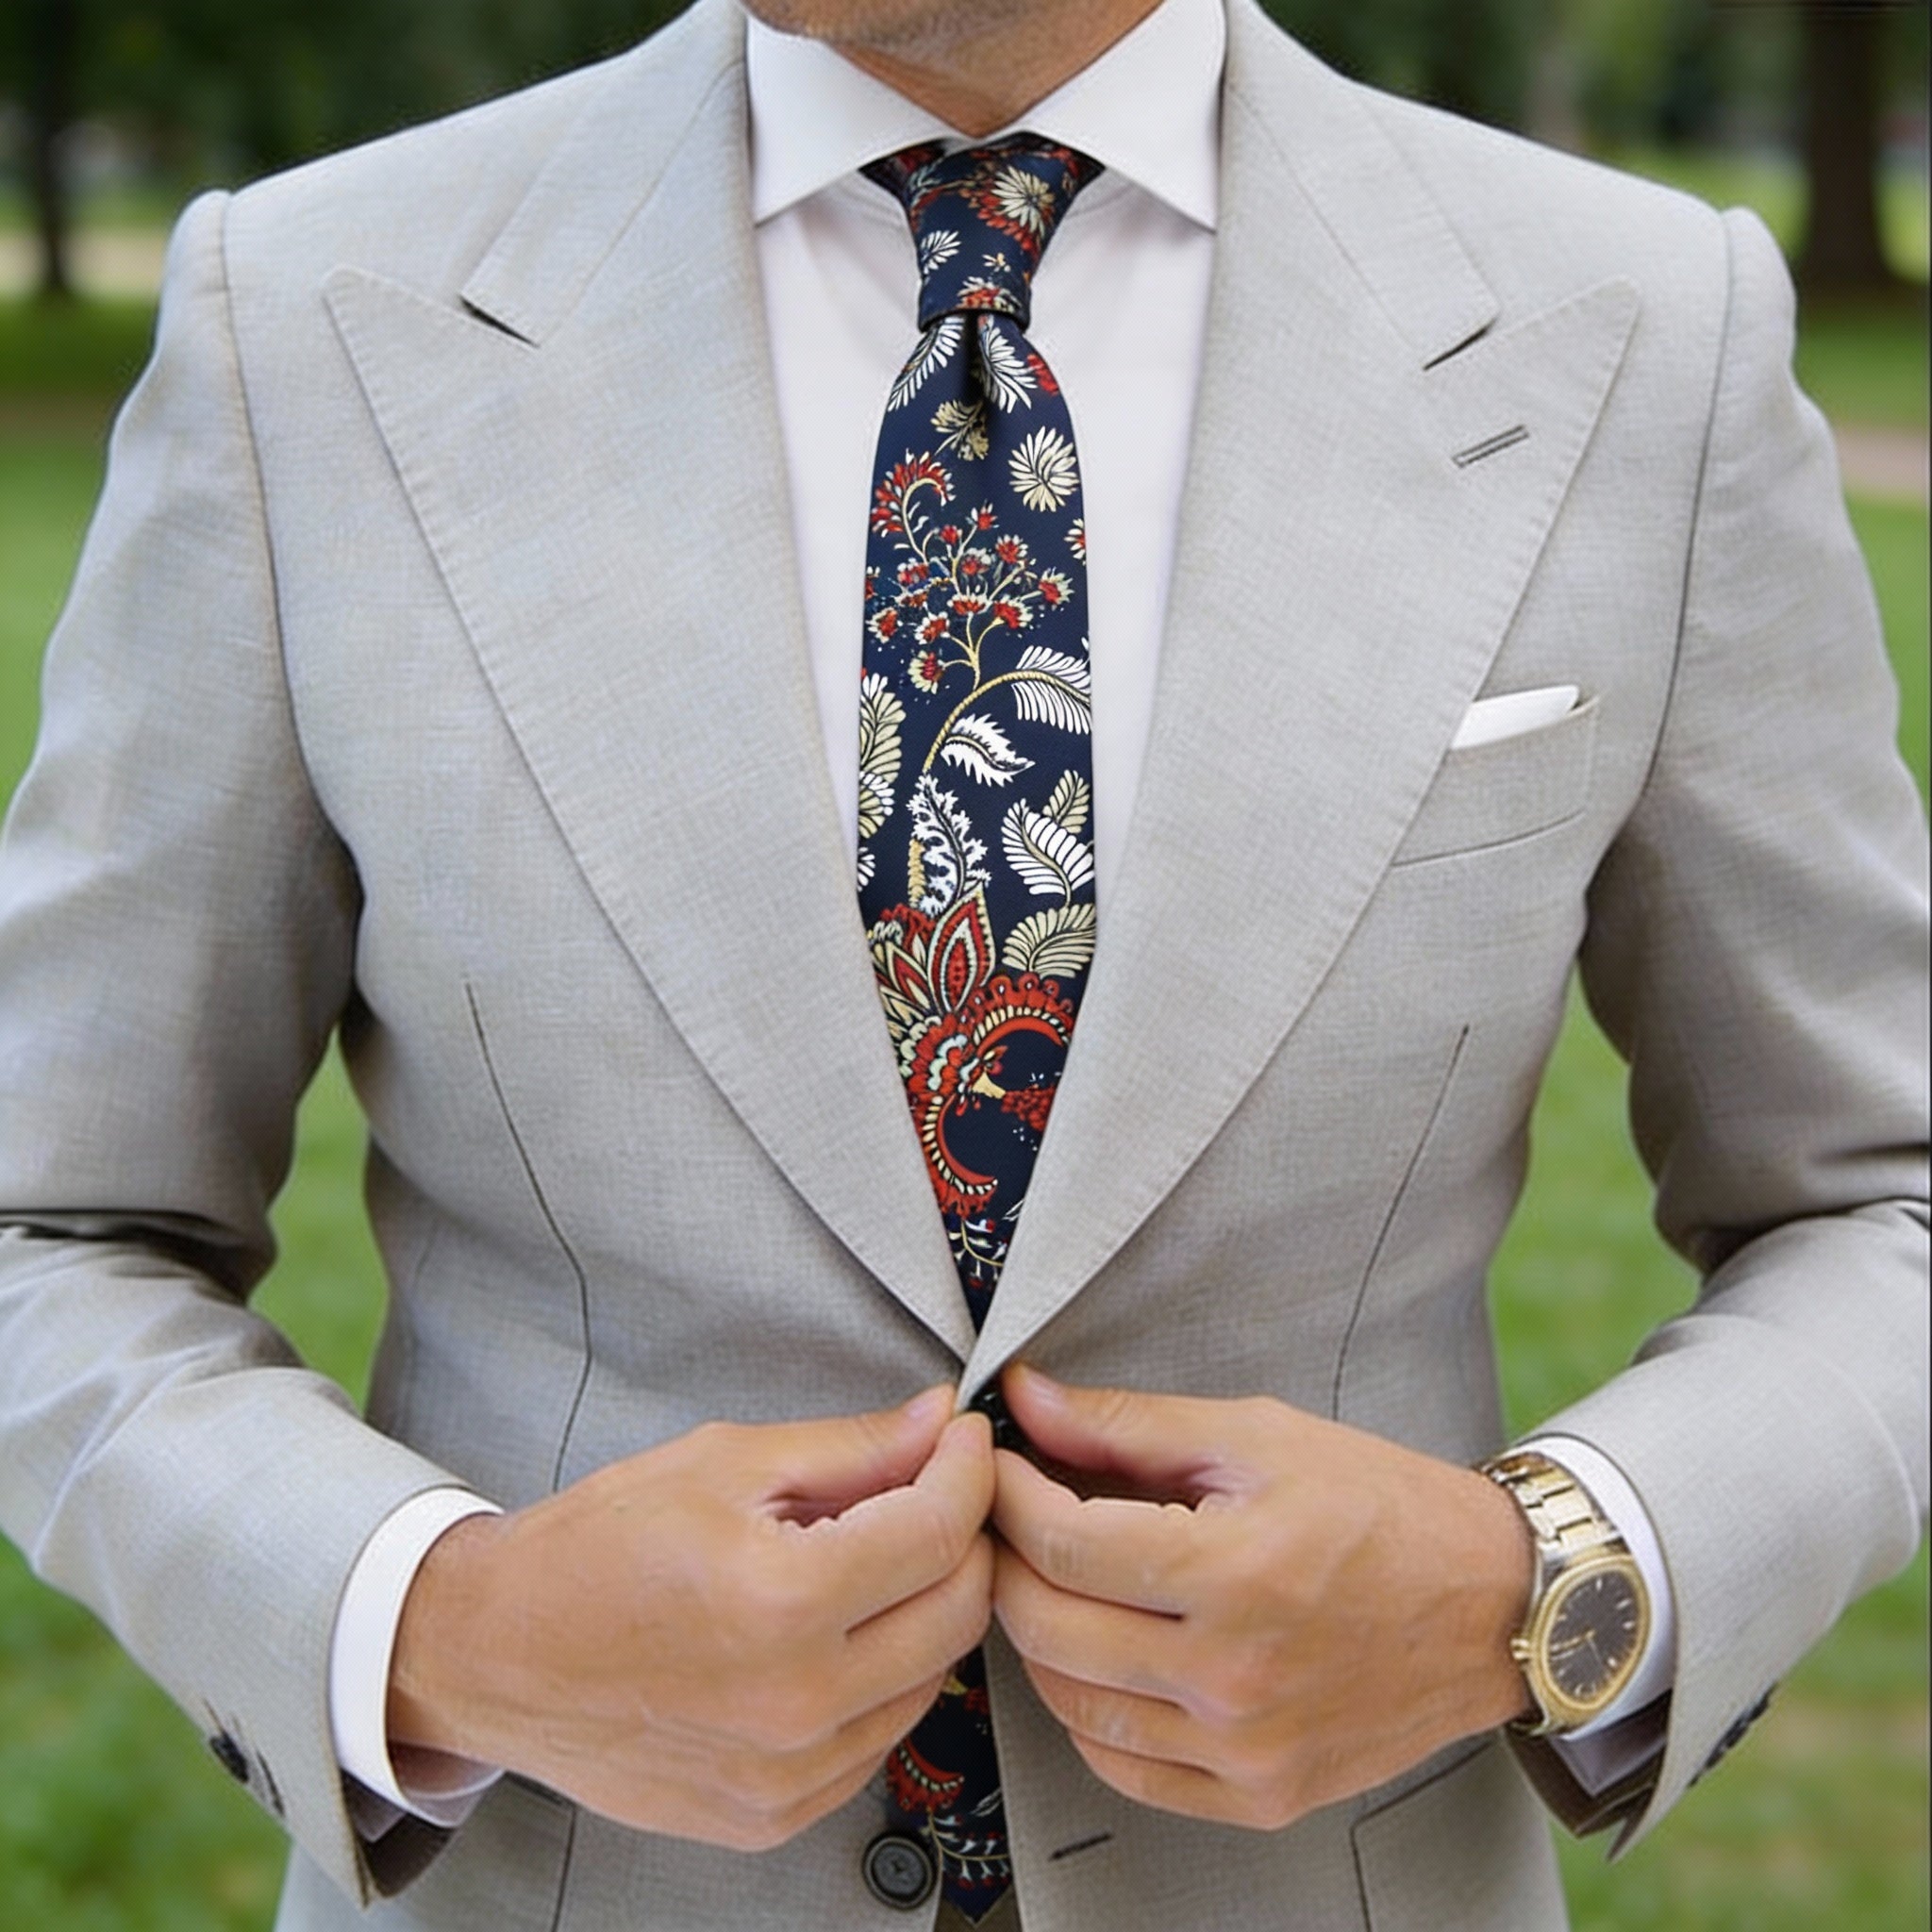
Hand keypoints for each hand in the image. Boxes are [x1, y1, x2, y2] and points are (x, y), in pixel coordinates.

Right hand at [388, 1387, 994, 1850]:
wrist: (497, 1655)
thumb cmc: (595, 1549)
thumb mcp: (723, 1462)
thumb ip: (850, 1448)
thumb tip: (937, 1423)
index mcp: (782, 1600)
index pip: (939, 1531)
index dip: (968, 1471)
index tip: (963, 1441)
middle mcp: (796, 1702)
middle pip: (957, 1611)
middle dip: (965, 1537)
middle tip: (934, 1490)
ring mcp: (787, 1774)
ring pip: (931, 1679)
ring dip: (927, 1608)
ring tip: (875, 1558)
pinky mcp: (774, 1815)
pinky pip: (878, 1738)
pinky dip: (883, 1678)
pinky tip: (838, 1631)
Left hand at [991, 1366, 1532, 1830]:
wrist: (1493, 1604)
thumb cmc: (1383, 1507)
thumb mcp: (1257, 1436)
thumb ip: (1129, 1424)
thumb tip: (1028, 1399)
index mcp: (1236, 1573)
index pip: (1062, 1543)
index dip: (1008, 1494)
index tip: (999, 1463)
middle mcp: (1235, 1676)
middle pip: (1048, 1627)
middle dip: (1007, 1559)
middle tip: (1010, 1515)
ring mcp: (1246, 1749)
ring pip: (1070, 1704)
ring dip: (1038, 1635)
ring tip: (1054, 1578)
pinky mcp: (1260, 1795)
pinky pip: (1123, 1770)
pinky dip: (1087, 1713)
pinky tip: (1099, 1656)